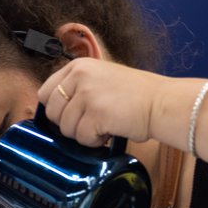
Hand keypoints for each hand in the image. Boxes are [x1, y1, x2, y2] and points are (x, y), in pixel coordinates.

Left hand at [37, 57, 170, 147]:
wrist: (161, 102)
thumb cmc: (136, 96)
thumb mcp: (101, 79)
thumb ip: (77, 88)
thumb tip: (54, 112)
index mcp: (78, 66)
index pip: (46, 92)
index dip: (56, 110)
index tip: (72, 116)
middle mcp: (79, 76)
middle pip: (52, 113)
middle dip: (69, 124)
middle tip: (91, 123)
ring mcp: (87, 94)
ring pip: (66, 128)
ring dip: (83, 134)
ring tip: (104, 126)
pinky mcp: (96, 113)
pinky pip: (82, 138)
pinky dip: (94, 142)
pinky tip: (109, 132)